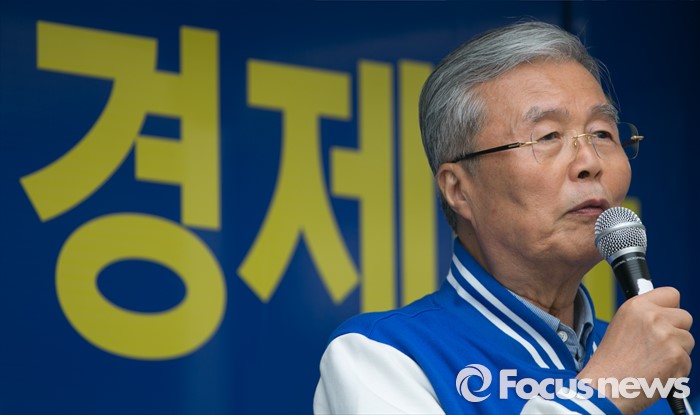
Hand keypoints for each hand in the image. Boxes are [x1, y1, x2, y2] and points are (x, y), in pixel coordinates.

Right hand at [577, 287, 693, 414]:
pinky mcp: (677, 357)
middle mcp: (652, 317)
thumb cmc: (611, 363)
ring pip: (688, 340)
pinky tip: (657, 372)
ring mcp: (666, 336)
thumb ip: (644, 317)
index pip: (671, 294)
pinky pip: (688, 361)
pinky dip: (677, 370)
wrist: (606, 388)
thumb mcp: (621, 326)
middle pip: (685, 317)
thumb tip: (667, 315)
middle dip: (676, 331)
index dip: (670, 308)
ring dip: (677, 352)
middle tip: (657, 346)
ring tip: (653, 361)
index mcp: (635, 306)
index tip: (665, 318)